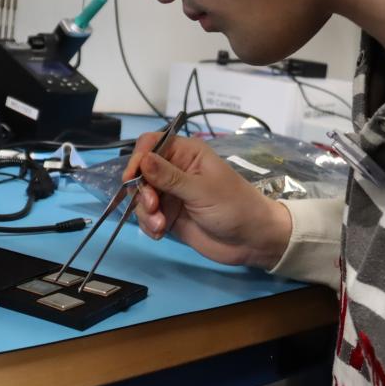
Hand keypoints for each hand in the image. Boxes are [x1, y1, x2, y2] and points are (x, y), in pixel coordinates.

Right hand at [123, 130, 291, 268]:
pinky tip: (160, 233)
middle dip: (142, 191)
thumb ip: (169, 177)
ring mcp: (171, 194)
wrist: (252, 241)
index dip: (138, 158)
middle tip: (153, 207)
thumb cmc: (234, 206)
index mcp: (186, 153)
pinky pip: (147, 216)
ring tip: (160, 225)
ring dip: (145, 212)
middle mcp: (174, 170)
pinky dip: (149, 225)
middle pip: (141, 172)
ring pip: (141, 196)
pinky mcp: (169, 215)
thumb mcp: (202, 190)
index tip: (131, 178)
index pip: (150, 144)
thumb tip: (142, 159)